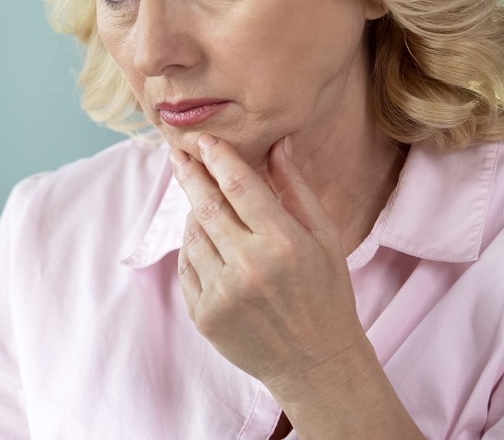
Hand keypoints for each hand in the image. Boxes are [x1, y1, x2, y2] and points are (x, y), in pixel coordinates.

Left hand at [171, 134, 369, 403]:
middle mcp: (249, 267)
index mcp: (282, 243)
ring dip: (193, 214)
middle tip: (178, 153)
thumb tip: (276, 144)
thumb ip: (295, 188)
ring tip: (202, 202)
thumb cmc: (325, 293)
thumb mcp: (324, 237)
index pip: (240, 185)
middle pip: (206, 206)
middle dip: (190, 174)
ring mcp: (222, 294)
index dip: (218, 158)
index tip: (204, 140)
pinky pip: (187, 268)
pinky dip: (192, 248)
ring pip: (192, 236)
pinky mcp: (204, 316)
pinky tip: (205, 241)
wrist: (316, 363)